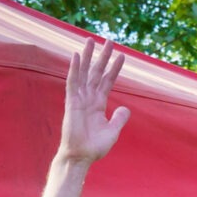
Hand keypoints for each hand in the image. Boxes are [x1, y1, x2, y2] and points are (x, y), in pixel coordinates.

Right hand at [59, 37, 131, 165]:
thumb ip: (119, 119)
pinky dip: (74, 69)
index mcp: (99, 104)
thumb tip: (126, 108)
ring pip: (83, 72)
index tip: (122, 55)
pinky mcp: (71, 102)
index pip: (107, 81)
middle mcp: (89, 98)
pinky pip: (72, 82)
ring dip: (87, 56)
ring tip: (91, 40)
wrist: (81, 156)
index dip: (114, 68)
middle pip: (96, 72)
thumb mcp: (112, 131)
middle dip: (102, 56)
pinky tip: (76, 55)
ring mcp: (79, 98)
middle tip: (109, 40)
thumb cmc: (94, 147)